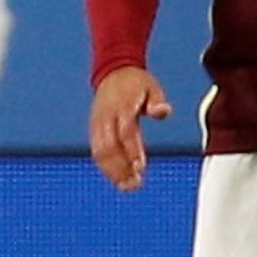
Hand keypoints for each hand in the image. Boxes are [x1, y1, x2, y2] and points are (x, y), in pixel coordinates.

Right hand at [88, 65, 172, 190]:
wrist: (112, 70)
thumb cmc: (135, 82)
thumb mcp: (152, 87)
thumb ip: (157, 101)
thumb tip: (163, 111)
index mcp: (122, 106)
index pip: (125, 133)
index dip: (132, 151)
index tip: (140, 168)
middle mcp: (106, 117)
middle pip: (108, 147)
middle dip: (120, 168)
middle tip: (134, 184)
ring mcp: (98, 124)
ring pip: (99, 153)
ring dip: (112, 172)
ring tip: (126, 186)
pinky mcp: (94, 129)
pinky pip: (96, 151)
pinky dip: (105, 167)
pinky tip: (117, 177)